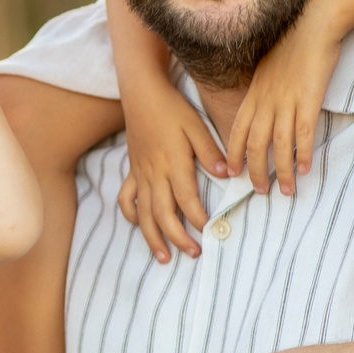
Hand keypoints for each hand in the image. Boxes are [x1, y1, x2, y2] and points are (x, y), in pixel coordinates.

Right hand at [115, 81, 229, 261]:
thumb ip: (210, 152)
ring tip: (164, 258)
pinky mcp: (133, 170)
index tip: (211, 230)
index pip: (186, 200)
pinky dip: (131, 216)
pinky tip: (140, 225)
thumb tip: (226, 174)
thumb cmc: (172, 109)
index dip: (198, 219)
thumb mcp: (196, 126)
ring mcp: (141, 174)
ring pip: (144, 213)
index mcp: (173, 164)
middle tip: (194, 253)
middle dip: (177, 238)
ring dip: (153, 238)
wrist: (141, 95)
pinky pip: (127, 199)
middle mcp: (154, 174)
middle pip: (163, 214)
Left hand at [228, 13, 344, 195]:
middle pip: (254, 144)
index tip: (232, 174)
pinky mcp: (309, 98)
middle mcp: (266, 100)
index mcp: (254, 93)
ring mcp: (287, 100)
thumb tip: (262, 106)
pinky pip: (303, 132)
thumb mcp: (267, 68)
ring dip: (280, 171)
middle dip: (255, 171)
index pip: (237, 130)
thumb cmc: (292, 43)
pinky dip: (302, 153)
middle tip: (259, 192)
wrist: (312, 21)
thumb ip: (263, 90)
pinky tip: (304, 170)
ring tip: (286, 191)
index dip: (233, 154)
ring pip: (278, 144)